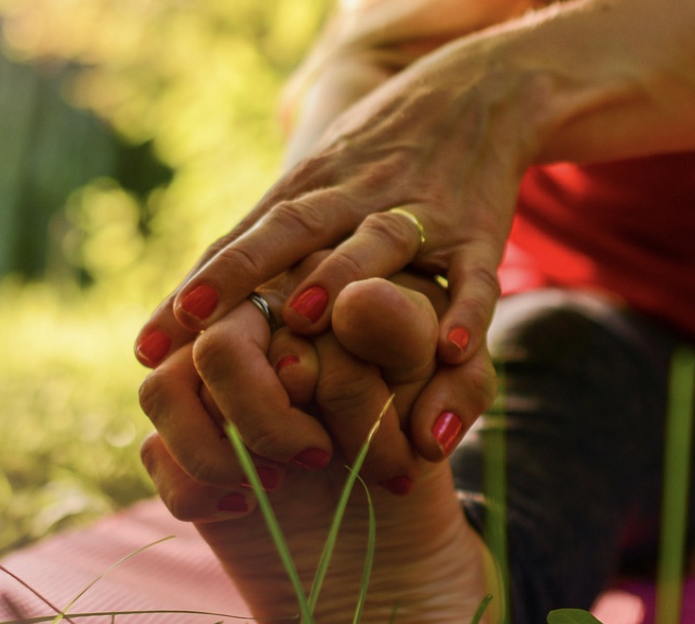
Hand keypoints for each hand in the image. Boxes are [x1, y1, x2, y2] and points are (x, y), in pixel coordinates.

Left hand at [134, 33, 543, 376]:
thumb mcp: (325, 170)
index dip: (195, 288)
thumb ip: (272, 231)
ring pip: (378, 243)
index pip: (243, 238)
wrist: (484, 88)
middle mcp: (359, 194)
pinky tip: (453, 349)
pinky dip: (468, 310)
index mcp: (315, 185)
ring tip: (303, 317)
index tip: (145, 345)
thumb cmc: (388, 146)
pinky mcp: (479, 230)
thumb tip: (198, 305)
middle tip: (191, 324)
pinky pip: (475, 275)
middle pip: (291, 230)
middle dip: (239, 275)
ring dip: (340, 276)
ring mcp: (422, 210)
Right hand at [141, 275, 499, 622]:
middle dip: (262, 414)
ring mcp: (207, 377)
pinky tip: (244, 504)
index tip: (310, 389)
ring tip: (282, 479)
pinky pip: (157, 449)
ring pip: (164, 388)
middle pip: (216, 345)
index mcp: (310, 280)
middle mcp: (249, 320)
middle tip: (317, 457)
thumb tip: (354, 300)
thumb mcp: (447, 373)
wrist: (401, 504)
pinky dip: (195, 485)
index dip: (298, 346)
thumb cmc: (429, 414)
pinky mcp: (186, 435)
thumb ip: (405, 332)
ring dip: (214, 448)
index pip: (272, 292)